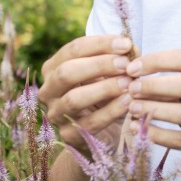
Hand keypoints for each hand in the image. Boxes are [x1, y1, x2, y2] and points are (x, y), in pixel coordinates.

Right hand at [39, 35, 137, 154]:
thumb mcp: (108, 72)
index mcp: (54, 67)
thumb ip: (117, 58)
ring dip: (104, 88)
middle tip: (125, 64)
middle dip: (99, 65)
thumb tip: (131, 49)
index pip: (73, 50)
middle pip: (67, 72)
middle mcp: (49, 90)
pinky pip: (89, 123)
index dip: (100, 44)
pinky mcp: (69, 136)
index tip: (126, 44)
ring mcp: (56, 114)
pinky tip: (128, 102)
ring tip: (128, 83)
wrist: (104, 130)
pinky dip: (110, 111)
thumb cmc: (106, 92)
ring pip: (74, 99)